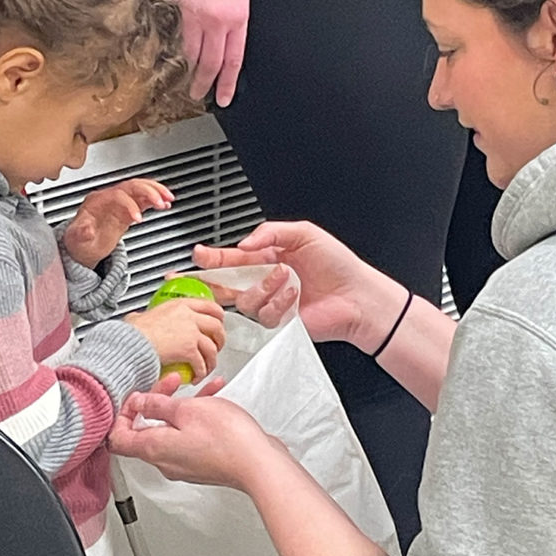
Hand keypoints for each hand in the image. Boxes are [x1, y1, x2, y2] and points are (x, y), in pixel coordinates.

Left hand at [63, 178, 173, 268]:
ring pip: (140, 188)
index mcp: (97, 201)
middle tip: (161, 202)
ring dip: (156, 191)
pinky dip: (156, 199)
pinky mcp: (128, 208)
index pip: (118, 194)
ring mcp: (120, 202)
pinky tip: (166, 203)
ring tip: (169, 199)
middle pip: (132, 186)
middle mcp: (109, 197)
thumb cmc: (79, 241)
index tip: (138, 218)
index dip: (130, 205)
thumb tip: (87, 229)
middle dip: (148, 192)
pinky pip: (144, 198)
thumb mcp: (76, 239)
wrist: (82, 246)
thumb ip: (82, 232)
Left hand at [108, 392, 284, 489]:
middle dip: (156, 401)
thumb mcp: (187, 409)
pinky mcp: (201, 462)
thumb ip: (158, 405)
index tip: (136, 397)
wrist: (259, 463)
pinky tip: (213, 399)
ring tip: (199, 388)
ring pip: (171, 429)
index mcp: (154, 448)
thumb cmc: (227, 439)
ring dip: (181, 405)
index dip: (122, 414)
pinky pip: (189, 436)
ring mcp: (183, 463)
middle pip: (145, 430)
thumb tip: (139, 403)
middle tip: (171, 383)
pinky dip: (197, 417)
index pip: (117, 437)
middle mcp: (164, 460)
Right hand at [124, 299, 225, 382]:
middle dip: (220, 338)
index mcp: (180, 305)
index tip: (218, 322)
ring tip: (208, 366)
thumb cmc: (132, 332)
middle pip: (217, 326)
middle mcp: (189, 316)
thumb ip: (142, 317)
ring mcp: (191, 332)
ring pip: (212, 347)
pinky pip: (202, 363)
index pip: (209, 306)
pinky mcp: (189, 350)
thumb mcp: (138, 317)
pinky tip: (196, 377)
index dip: (217, 316)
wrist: (131, 343)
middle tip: (216, 346)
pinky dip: (201, 372)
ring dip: (212, 359)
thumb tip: (136, 319)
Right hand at [177, 0, 249, 106]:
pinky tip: (170, 60)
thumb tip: (224, 44)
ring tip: (184, 83)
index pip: (233, 59)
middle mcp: (216, 21)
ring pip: (190, 54)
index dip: (227, 82)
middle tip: (198, 96)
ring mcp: (194, 17)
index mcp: (237, 18)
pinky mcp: (175, 9)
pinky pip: (174, 38)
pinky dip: (173, 51)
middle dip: (204, 83)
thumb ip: (233, 21)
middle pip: (210, 63)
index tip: (223, 98)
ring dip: (187, 71)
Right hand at [193, 220, 385, 349]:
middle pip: (228, 282)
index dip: (213, 257)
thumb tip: (243, 242)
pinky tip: (295, 296)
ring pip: (245, 299)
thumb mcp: (304, 233)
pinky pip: (265, 314)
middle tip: (203, 273)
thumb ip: (271, 232)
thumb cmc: (338, 264)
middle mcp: (267, 281)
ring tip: (286, 276)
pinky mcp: (279, 323)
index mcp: (270, 258)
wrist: (357, 295)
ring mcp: (272, 303)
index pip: (234, 258)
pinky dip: (279, 302)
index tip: (198, 254)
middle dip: (213, 278)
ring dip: (264, 285)